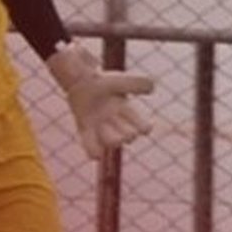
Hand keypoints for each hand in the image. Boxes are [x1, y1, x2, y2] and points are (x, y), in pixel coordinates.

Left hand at [46, 41, 154, 158]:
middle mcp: (116, 121)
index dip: (145, 128)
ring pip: (112, 143)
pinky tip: (97, 153)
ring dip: (112, 140)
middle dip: (127, 135)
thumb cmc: (101, 80)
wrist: (78, 78)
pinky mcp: (85, 129)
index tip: (141, 124)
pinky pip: (92, 148)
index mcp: (127, 110)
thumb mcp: (120, 81)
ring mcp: (100, 126)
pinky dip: (94, 152)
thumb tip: (153, 88)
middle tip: (119, 125)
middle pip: (129, 137)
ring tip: (104, 129)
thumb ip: (136, 83)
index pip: (142, 127)